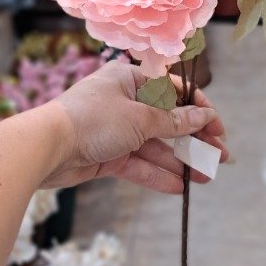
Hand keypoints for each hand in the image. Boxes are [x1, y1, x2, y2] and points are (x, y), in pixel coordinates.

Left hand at [42, 60, 228, 193]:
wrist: (45, 148)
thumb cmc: (92, 120)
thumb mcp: (140, 119)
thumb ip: (174, 122)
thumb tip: (204, 117)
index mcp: (130, 78)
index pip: (173, 90)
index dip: (199, 109)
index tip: (218, 128)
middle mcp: (124, 101)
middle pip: (166, 121)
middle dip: (193, 140)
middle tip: (220, 157)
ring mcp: (114, 129)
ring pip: (154, 146)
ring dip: (179, 161)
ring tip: (205, 177)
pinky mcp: (106, 154)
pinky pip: (137, 163)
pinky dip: (156, 174)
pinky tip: (179, 186)